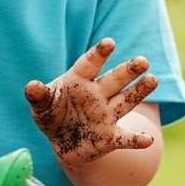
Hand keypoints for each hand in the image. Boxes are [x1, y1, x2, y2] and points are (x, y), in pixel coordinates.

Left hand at [25, 38, 157, 168]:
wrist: (65, 142)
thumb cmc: (54, 115)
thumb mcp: (42, 106)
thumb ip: (38, 96)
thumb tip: (31, 86)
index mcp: (80, 81)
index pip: (90, 65)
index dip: (99, 54)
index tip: (109, 43)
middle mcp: (98, 95)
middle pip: (115, 80)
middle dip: (129, 70)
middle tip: (143, 61)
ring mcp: (107, 115)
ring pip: (126, 101)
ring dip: (139, 92)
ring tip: (153, 80)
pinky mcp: (111, 137)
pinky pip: (125, 138)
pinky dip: (136, 140)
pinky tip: (148, 141)